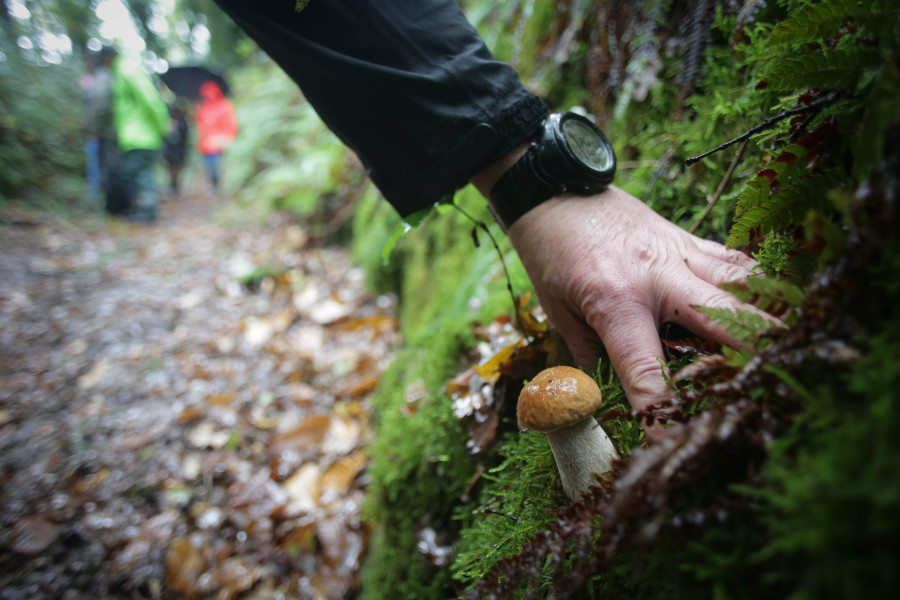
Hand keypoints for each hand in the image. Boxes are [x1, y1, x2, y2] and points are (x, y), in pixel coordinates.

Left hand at [506, 186, 760, 440]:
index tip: (674, 443)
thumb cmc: (549, 253)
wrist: (553, 188)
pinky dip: (755, 282)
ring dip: (769, 318)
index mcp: (616, 303)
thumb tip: (605, 398)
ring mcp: (678, 253)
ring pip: (742, 285)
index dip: (662, 412)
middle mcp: (657, 277)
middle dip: (754, 358)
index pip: (647, 370)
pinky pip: (732, 260)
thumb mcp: (559, 312)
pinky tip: (771, 302)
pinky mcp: (686, 237)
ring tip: (791, 349)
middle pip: (725, 321)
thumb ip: (589, 357)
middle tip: (774, 390)